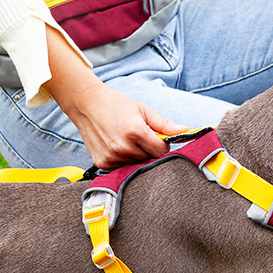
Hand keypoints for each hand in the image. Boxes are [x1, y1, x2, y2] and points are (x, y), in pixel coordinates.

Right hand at [43, 26, 186, 169]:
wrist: (87, 105)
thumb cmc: (116, 105)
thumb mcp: (143, 110)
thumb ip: (164, 124)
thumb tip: (185, 130)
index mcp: (136, 131)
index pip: (161, 151)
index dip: (162, 145)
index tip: (157, 139)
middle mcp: (123, 146)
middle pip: (149, 159)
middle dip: (149, 150)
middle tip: (140, 138)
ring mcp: (112, 156)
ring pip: (136, 165)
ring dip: (136, 156)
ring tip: (127, 140)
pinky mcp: (103, 162)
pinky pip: (122, 167)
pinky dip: (124, 160)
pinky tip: (117, 146)